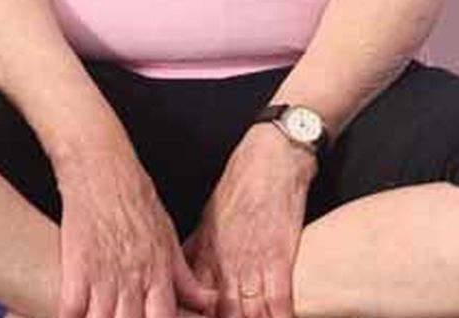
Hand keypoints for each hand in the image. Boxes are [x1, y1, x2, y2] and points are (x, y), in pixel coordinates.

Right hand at [56, 150, 217, 317]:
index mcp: (158, 271)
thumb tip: (209, 302)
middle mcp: (133, 277)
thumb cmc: (135, 197)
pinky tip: (74, 313)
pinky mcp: (77, 265)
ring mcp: (104, 274)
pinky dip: (71, 316)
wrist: (101, 165)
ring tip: (100, 315)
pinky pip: (71, 309)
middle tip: (121, 316)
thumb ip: (185, 277)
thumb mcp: (167, 235)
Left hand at [181, 125, 316, 317]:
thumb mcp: (208, 219)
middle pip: (220, 316)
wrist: (270, 158)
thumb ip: (196, 254)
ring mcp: (251, 264)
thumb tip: (179, 277)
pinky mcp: (278, 259)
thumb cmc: (240, 186)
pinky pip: (278, 303)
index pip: (192, 303)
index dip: (192, 317)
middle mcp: (225, 266)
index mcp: (206, 256)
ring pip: (248, 316)